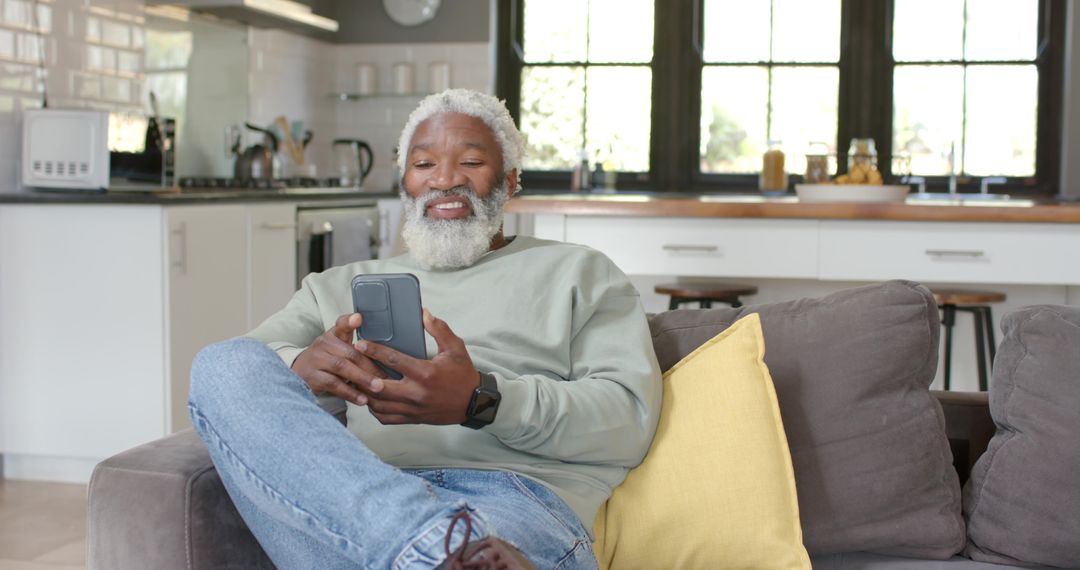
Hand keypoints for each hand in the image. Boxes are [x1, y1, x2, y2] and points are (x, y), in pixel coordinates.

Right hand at [291, 313, 385, 405]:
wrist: (300, 372)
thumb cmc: (328, 359)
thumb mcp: (339, 348)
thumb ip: (358, 348)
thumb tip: (387, 356)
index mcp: (333, 335)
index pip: (341, 324)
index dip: (349, 321)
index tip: (358, 318)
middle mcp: (324, 344)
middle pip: (349, 353)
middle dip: (370, 366)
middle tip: (386, 377)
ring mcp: (317, 360)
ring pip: (342, 368)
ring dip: (362, 379)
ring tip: (378, 388)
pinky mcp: (313, 377)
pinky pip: (334, 385)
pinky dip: (350, 393)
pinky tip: (362, 399)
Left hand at [354, 309, 479, 424]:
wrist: (474, 403)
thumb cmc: (463, 374)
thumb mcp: (455, 348)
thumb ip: (439, 329)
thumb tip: (423, 313)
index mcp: (426, 373)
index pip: (393, 361)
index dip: (374, 351)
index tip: (361, 343)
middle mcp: (417, 393)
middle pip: (379, 386)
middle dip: (363, 374)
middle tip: (353, 363)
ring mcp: (413, 408)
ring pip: (379, 404)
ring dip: (365, 393)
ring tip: (358, 380)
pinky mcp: (413, 418)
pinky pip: (387, 417)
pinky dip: (375, 409)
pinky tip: (371, 398)